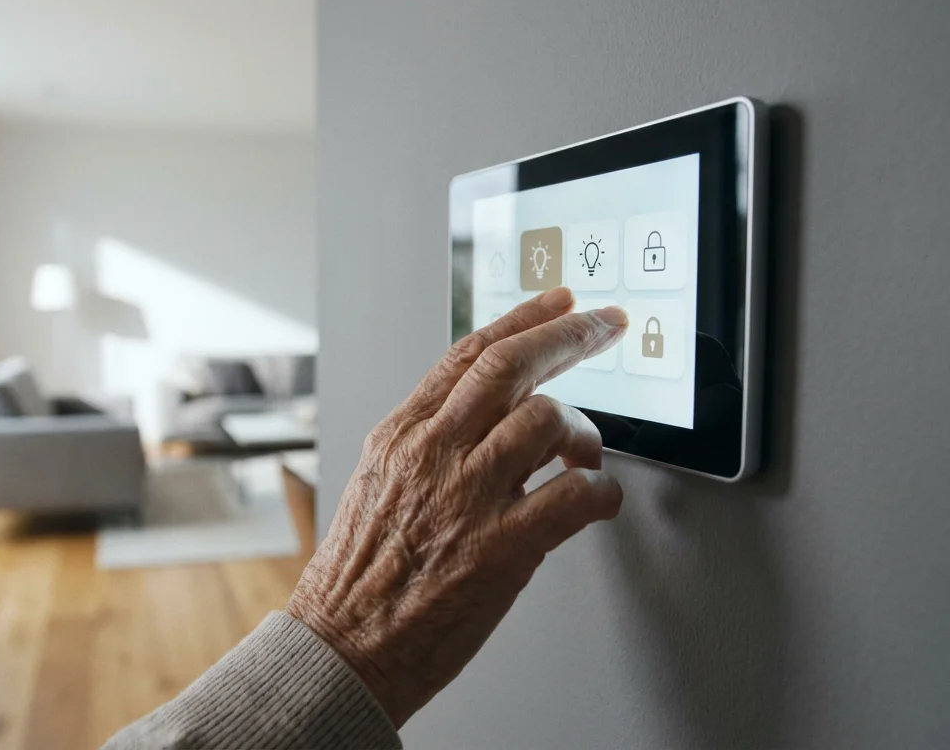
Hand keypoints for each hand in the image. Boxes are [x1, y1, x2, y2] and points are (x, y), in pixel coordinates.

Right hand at [287, 287, 628, 725]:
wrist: (342, 647)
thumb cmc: (358, 577)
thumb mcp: (377, 483)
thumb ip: (427, 443)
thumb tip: (484, 413)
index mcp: (401, 434)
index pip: (469, 353)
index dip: (523, 318)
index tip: (560, 301)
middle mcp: (433, 453)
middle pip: (512, 366)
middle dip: (571, 335)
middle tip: (607, 325)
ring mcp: (467, 498)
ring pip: (547, 419)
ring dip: (584, 432)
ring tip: (584, 456)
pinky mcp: (500, 549)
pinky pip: (576, 497)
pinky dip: (602, 492)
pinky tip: (597, 500)